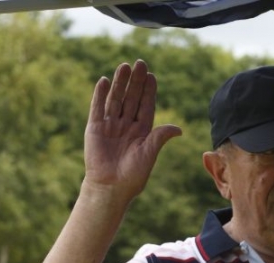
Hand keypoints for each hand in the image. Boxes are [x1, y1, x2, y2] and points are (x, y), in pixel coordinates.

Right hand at [84, 60, 181, 202]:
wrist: (111, 188)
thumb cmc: (133, 176)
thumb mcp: (149, 154)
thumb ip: (160, 137)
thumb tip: (178, 129)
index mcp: (142, 131)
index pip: (146, 106)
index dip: (148, 91)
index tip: (152, 75)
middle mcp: (126, 125)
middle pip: (132, 98)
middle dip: (136, 82)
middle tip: (140, 63)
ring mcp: (110, 126)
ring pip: (116, 100)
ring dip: (120, 83)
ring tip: (124, 66)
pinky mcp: (95, 129)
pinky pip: (97, 108)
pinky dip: (100, 95)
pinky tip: (104, 81)